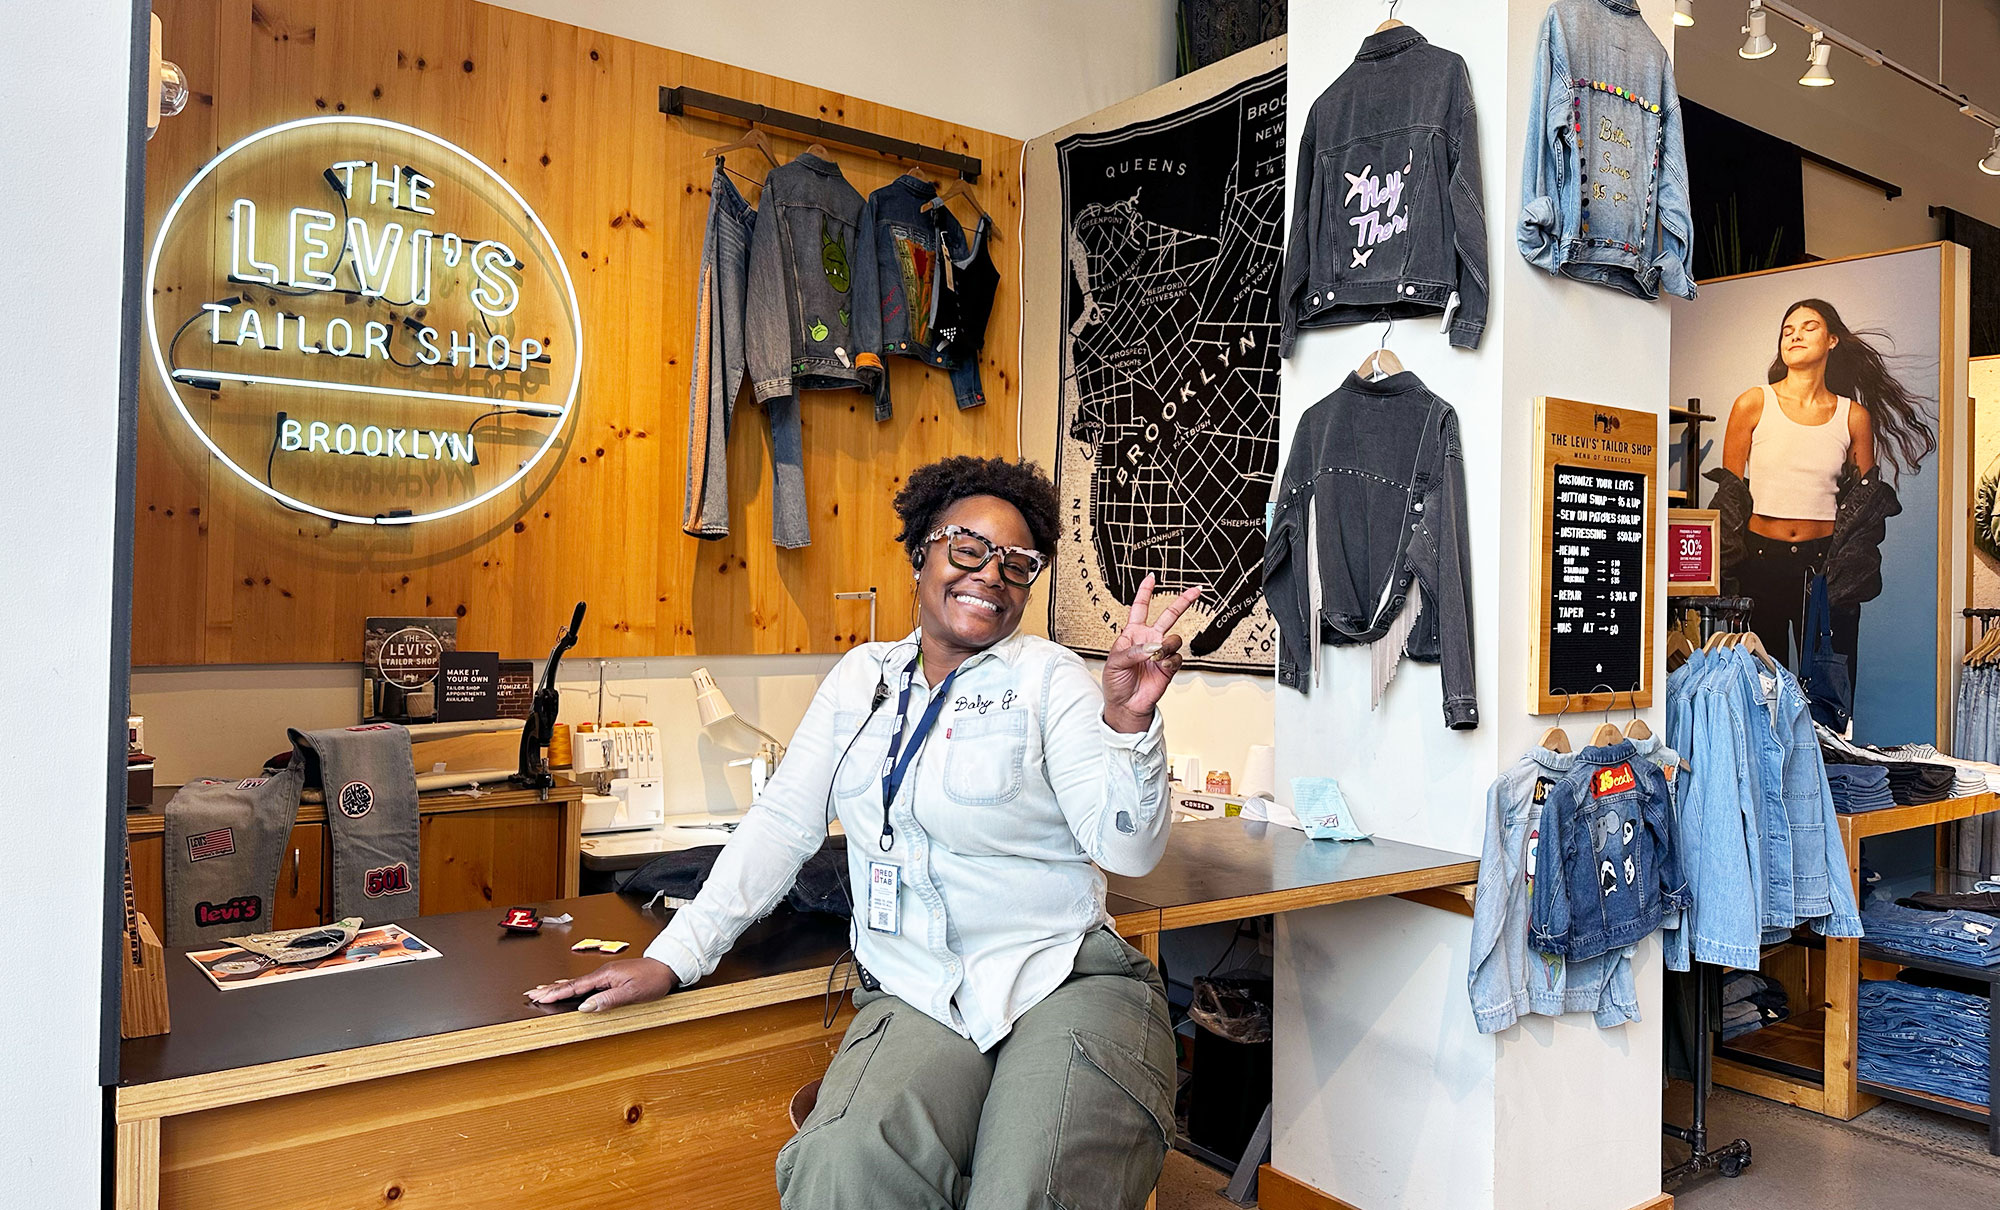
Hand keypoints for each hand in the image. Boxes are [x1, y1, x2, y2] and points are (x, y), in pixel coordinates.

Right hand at [524, 957, 678, 1012]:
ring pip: (578, 983)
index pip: (575, 987)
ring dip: (559, 987)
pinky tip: (571, 988)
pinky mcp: (612, 977)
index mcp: (605, 976)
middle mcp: (603, 973)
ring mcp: (607, 974)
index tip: (540, 997)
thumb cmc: (653, 979)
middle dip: (551, 989)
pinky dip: (574, 986)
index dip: (556, 993)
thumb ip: (607, 999)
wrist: (668, 966)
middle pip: (572, 983)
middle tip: (532, 993)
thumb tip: (585, 1006)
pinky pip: (587, 983)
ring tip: (543, 990)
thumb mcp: (631, 993)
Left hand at [1101, 574, 1201, 731]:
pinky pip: (1177, 657)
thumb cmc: (1115, 682)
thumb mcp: (1115, 662)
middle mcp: (1149, 639)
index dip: (1145, 591)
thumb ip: (1133, 651)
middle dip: (1182, 602)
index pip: (1140, 607)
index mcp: (1132, 633)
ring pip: (1174, 638)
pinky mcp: (1170, 666)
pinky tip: (1162, 665)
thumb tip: (1153, 646)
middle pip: (1168, 615)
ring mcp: (1161, 653)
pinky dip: (1169, 660)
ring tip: (1157, 655)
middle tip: (1195, 591)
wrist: (1125, 705)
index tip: (1151, 577)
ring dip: (1166, 645)